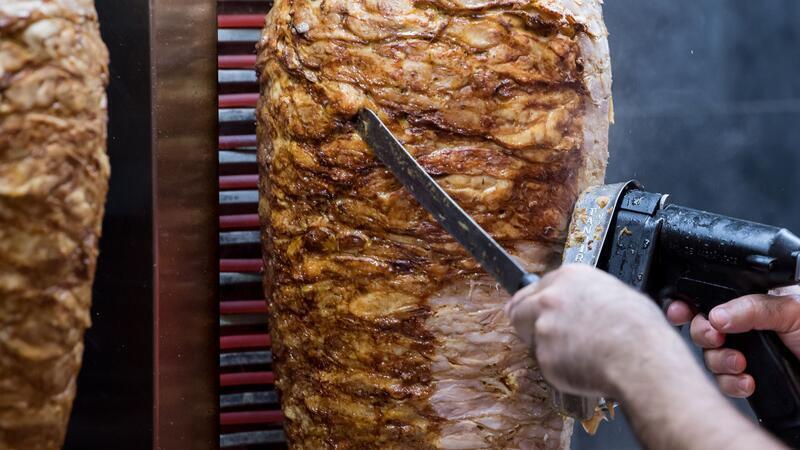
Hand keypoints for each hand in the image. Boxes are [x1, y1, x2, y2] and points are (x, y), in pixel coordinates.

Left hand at [505, 264, 680, 397]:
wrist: (642, 358)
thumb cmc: (640, 329)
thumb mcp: (616, 293)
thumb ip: (585, 294)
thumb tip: (583, 302)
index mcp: (569, 277)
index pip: (535, 288)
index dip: (537, 303)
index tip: (536, 312)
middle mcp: (550, 298)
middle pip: (519, 309)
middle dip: (527, 323)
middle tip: (542, 336)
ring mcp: (544, 327)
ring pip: (531, 339)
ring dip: (546, 347)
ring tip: (578, 354)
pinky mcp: (544, 356)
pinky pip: (546, 364)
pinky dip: (559, 369)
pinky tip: (583, 367)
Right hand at [667, 286, 799, 397]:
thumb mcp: (791, 309)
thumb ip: (752, 307)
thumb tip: (715, 313)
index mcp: (752, 301)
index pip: (710, 297)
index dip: (690, 303)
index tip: (680, 310)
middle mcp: (745, 326)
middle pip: (703, 327)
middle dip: (705, 334)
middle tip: (717, 337)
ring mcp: (747, 352)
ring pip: (711, 356)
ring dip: (720, 362)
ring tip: (740, 365)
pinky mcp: (749, 377)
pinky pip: (725, 381)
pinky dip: (732, 384)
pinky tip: (748, 382)